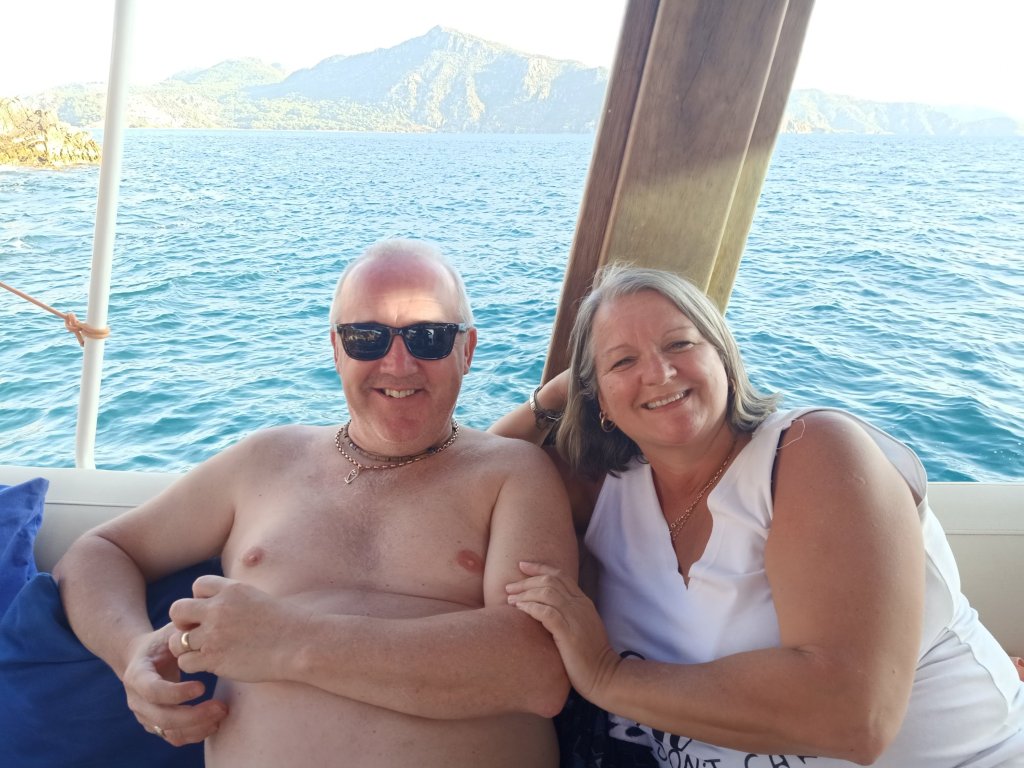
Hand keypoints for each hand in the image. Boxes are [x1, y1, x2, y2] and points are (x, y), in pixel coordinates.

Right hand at [122, 622, 227, 745]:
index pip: (153, 690)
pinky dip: (194, 734)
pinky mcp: (155, 724)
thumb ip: (184, 630)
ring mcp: (144, 715)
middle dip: (194, 715)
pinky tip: (214, 722)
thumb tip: (204, 623)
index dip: (177, 693)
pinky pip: (174, 737)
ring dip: (197, 727)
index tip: (202, 686)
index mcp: (137, 674)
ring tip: (222, 712)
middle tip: (221, 706)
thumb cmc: (163, 640)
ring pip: (169, 731)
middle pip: (162, 717)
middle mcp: (136, 699)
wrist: (142, 657)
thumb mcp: (171, 631)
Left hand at [168, 575, 311, 682]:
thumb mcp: (258, 598)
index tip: (213, 612)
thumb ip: (234, 599)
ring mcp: (214, 634)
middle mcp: (218, 608)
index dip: (201, 599)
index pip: (198, 586)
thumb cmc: (286, 624)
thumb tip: (219, 604)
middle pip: (177, 610)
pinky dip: (194, 665)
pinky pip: (186, 662)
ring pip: (176, 640)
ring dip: (187, 647)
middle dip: (183, 622)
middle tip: (198, 633)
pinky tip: (211, 664)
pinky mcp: (214, 659)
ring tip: (205, 651)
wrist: (299, 644)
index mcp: (231, 589)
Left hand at [506, 561, 621, 700]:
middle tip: (509, 586)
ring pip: (547, 593)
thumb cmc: (589, 656)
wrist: (605, 677)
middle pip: (550, 581)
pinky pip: (546, 612)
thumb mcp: (580, 627)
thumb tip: (543, 607)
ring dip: (525, 593)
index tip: (522, 565)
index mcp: (583, 602)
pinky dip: (531, 607)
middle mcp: (580, 605)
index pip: (560, 576)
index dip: (539, 568)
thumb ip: (567, 614)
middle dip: (527, 581)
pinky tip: (519, 609)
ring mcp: (576, 618)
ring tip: (510, 599)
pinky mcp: (569, 633)